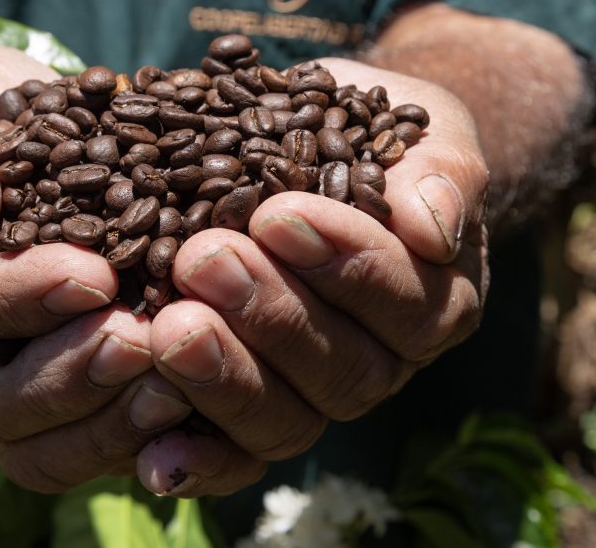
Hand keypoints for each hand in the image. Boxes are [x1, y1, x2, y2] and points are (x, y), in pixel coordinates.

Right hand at [0, 47, 191, 491]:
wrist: (10, 130)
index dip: (11, 301)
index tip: (91, 273)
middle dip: (64, 378)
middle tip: (139, 342)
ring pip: (36, 448)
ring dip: (106, 423)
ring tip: (176, 384)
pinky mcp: (61, 404)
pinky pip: (91, 449)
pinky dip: (142, 436)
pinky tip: (195, 403)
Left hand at [136, 58, 489, 495]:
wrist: (329, 154)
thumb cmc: (375, 144)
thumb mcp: (423, 134)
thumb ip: (440, 175)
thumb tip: (432, 228)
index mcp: (431, 302)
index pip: (403, 299)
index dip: (346, 263)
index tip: (278, 214)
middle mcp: (378, 363)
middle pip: (343, 370)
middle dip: (271, 315)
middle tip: (204, 259)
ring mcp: (312, 398)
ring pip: (287, 418)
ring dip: (226, 376)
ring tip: (167, 327)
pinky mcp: (251, 419)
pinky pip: (235, 458)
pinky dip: (199, 461)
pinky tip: (155, 455)